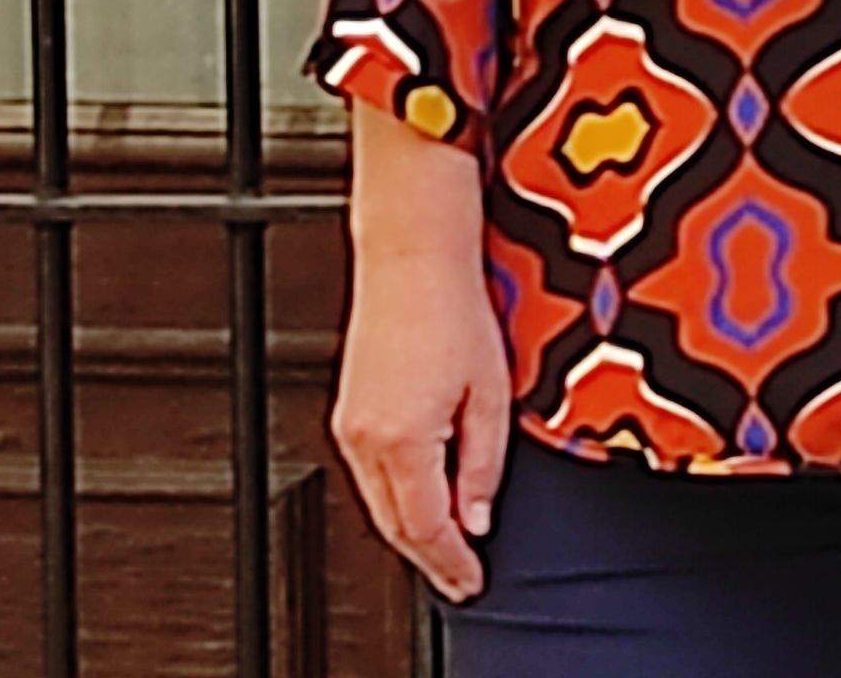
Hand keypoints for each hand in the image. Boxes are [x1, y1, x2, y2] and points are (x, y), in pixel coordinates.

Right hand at [328, 239, 513, 602]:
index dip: (450, 563)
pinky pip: (370, 477)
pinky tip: (422, 502)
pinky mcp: (348, 415)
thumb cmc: (454, 310)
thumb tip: (475, 518)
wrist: (411, 261)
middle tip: (462, 577)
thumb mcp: (492, 393)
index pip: (426, 527)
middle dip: (429, 558)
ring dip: (411, 532)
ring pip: (377, 504)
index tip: (472, 580)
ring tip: (448, 550)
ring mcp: (350, 428)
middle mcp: (365, 439)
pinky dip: (395, 501)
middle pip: (394, 525)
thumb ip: (483, 463)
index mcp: (403, 439)